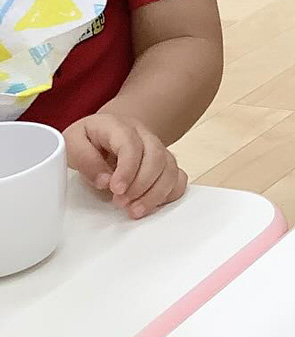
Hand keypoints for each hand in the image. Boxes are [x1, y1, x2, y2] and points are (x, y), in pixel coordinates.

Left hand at [63, 112, 188, 218]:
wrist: (104, 134)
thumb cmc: (88, 140)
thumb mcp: (72, 143)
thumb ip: (85, 160)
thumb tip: (104, 181)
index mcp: (119, 126)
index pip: (131, 145)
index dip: (127, 169)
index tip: (115, 189)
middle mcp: (144, 135)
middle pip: (156, 156)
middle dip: (141, 185)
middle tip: (121, 202)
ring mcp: (158, 149)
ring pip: (170, 169)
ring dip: (155, 194)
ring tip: (134, 210)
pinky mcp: (165, 164)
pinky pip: (179, 178)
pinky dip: (169, 193)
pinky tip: (152, 204)